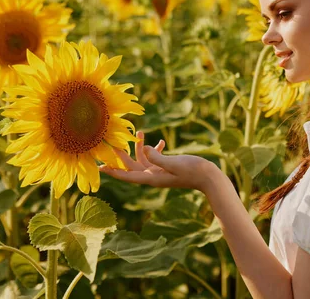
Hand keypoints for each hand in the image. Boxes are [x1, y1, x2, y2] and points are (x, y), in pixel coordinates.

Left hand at [99, 131, 216, 191]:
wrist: (208, 177)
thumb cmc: (193, 171)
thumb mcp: (174, 163)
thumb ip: (158, 157)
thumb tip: (144, 148)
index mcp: (152, 178)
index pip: (128, 175)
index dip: (113, 171)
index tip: (100, 167)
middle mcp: (153, 176)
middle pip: (131, 166)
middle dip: (121, 155)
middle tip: (111, 143)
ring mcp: (160, 172)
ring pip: (142, 160)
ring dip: (139, 147)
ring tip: (138, 132)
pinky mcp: (167, 167)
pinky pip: (155, 158)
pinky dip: (155, 149)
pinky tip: (160, 141)